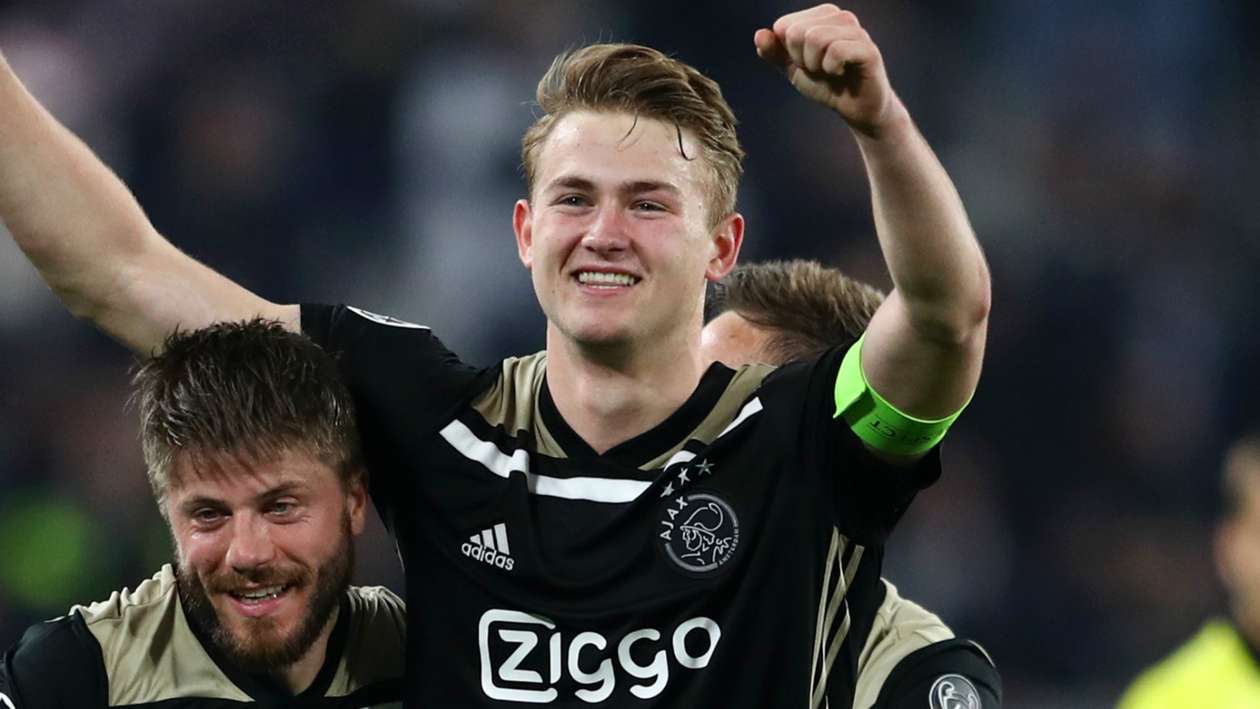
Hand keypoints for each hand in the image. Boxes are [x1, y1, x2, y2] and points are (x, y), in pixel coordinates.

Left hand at [755, 4, 900, 137]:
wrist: (856, 109)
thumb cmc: (827, 85)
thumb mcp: (794, 69)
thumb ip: (775, 52)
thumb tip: (759, 34)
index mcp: (821, 16)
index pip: (784, 25)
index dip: (789, 53)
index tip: (807, 64)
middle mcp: (840, 17)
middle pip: (796, 32)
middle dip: (801, 60)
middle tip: (820, 70)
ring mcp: (856, 31)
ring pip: (814, 38)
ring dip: (816, 65)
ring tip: (831, 72)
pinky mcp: (868, 49)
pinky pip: (835, 51)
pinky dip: (831, 69)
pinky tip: (841, 73)